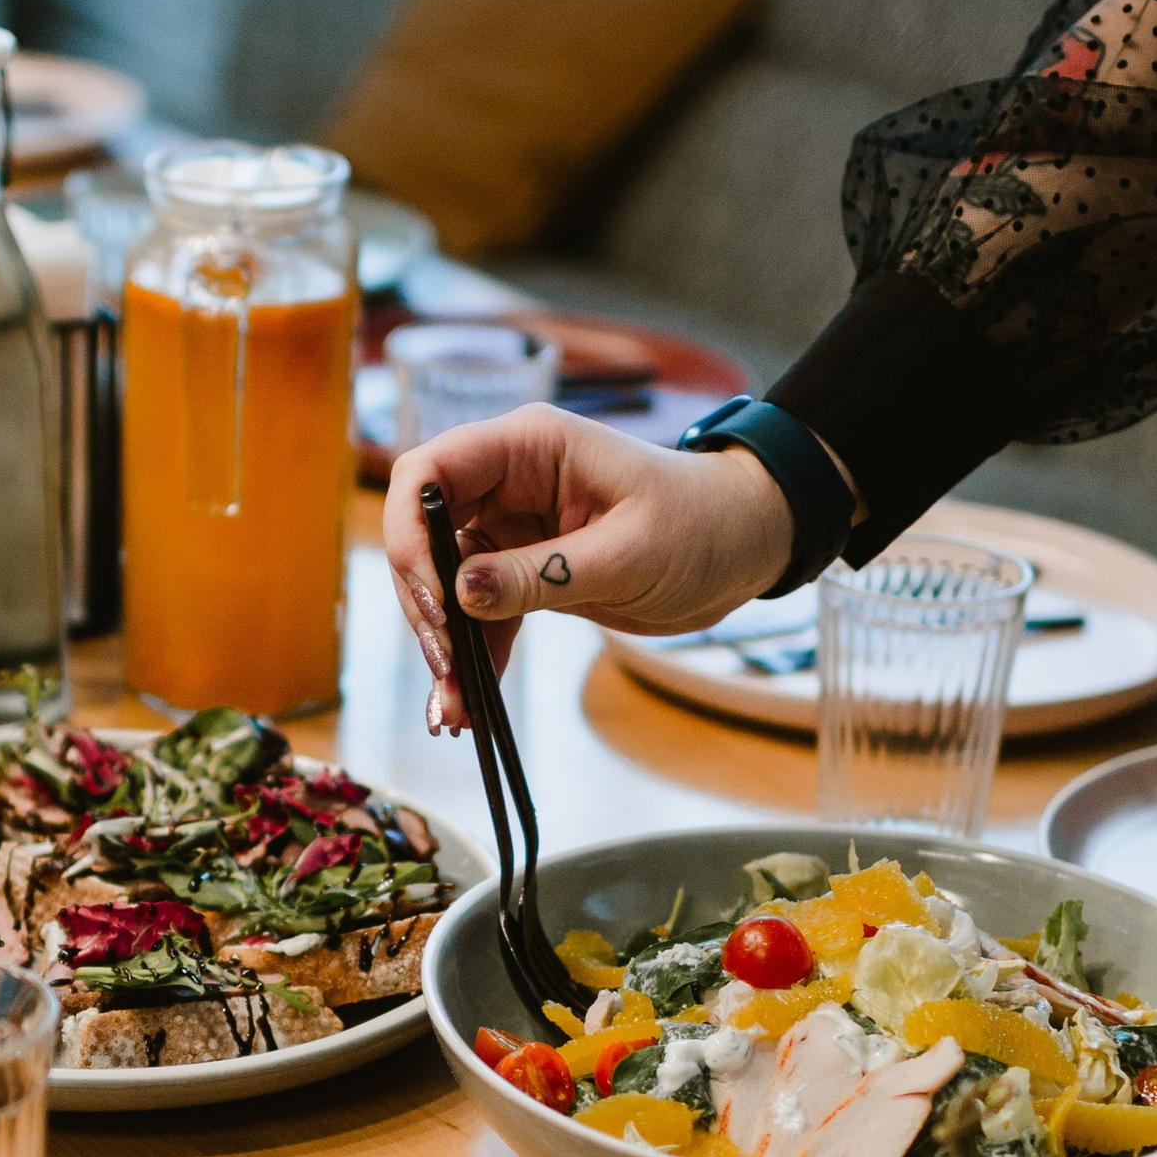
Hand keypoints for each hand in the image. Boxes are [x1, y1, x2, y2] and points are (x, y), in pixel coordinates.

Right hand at [383, 409, 794, 737]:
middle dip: (425, 605)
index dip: (412, 534)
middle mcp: (509, 482)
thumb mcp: (627, 554)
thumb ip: (541, 574)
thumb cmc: (701, 526)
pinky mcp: (526, 571)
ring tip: (453, 709)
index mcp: (529, 447)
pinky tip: (470, 703)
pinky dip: (474, 655)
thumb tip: (461, 594)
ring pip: (448, 584)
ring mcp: (513, 529)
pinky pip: (482, 612)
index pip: (430, 473)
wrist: (743, 548)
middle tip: (444, 666)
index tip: (436, 602)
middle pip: (426, 536)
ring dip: (445, 645)